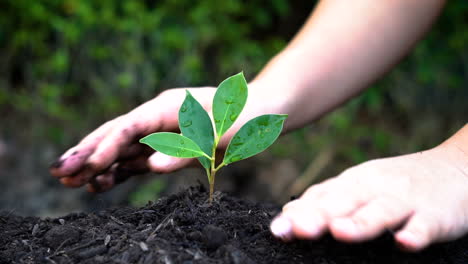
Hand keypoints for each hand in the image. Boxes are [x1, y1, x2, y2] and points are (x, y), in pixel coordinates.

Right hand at [49, 80, 285, 191]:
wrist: (261, 113)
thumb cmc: (243, 118)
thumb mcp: (219, 135)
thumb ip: (185, 150)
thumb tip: (151, 166)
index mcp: (167, 108)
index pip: (128, 127)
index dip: (105, 147)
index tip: (86, 167)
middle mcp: (159, 118)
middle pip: (116, 135)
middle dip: (88, 153)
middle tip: (59, 172)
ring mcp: (162, 133)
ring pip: (124, 150)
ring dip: (99, 165)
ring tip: (72, 183)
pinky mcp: (170, 147)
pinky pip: (140, 160)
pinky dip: (121, 172)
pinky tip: (102, 184)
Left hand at [271, 143, 467, 250]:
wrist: (454, 167)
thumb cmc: (395, 183)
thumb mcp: (359, 186)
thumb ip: (325, 199)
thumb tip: (289, 212)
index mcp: (353, 183)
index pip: (321, 198)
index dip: (298, 214)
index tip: (277, 229)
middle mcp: (374, 188)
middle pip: (344, 202)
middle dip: (319, 216)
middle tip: (297, 229)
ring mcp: (404, 200)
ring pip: (380, 212)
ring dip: (359, 222)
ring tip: (339, 232)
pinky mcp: (434, 214)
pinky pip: (424, 225)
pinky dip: (415, 233)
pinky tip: (404, 242)